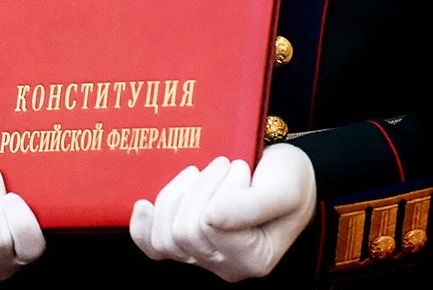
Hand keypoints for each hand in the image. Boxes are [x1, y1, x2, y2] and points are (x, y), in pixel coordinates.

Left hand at [129, 143, 315, 282]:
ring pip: (165, 237)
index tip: (242, 169)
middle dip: (201, 188)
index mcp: (253, 260)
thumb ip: (252, 205)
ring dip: (179, 195)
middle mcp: (226, 266)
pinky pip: (152, 245)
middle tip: (225, 165)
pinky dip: (143, 225)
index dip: (221, 190)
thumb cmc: (289, 179)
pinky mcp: (185, 243)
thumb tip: (211, 217)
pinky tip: (143, 205)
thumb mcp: (283, 188)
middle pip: (184, 232)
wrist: (283, 173)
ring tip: (201, 173)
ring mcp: (203, 257)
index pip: (212, 226)